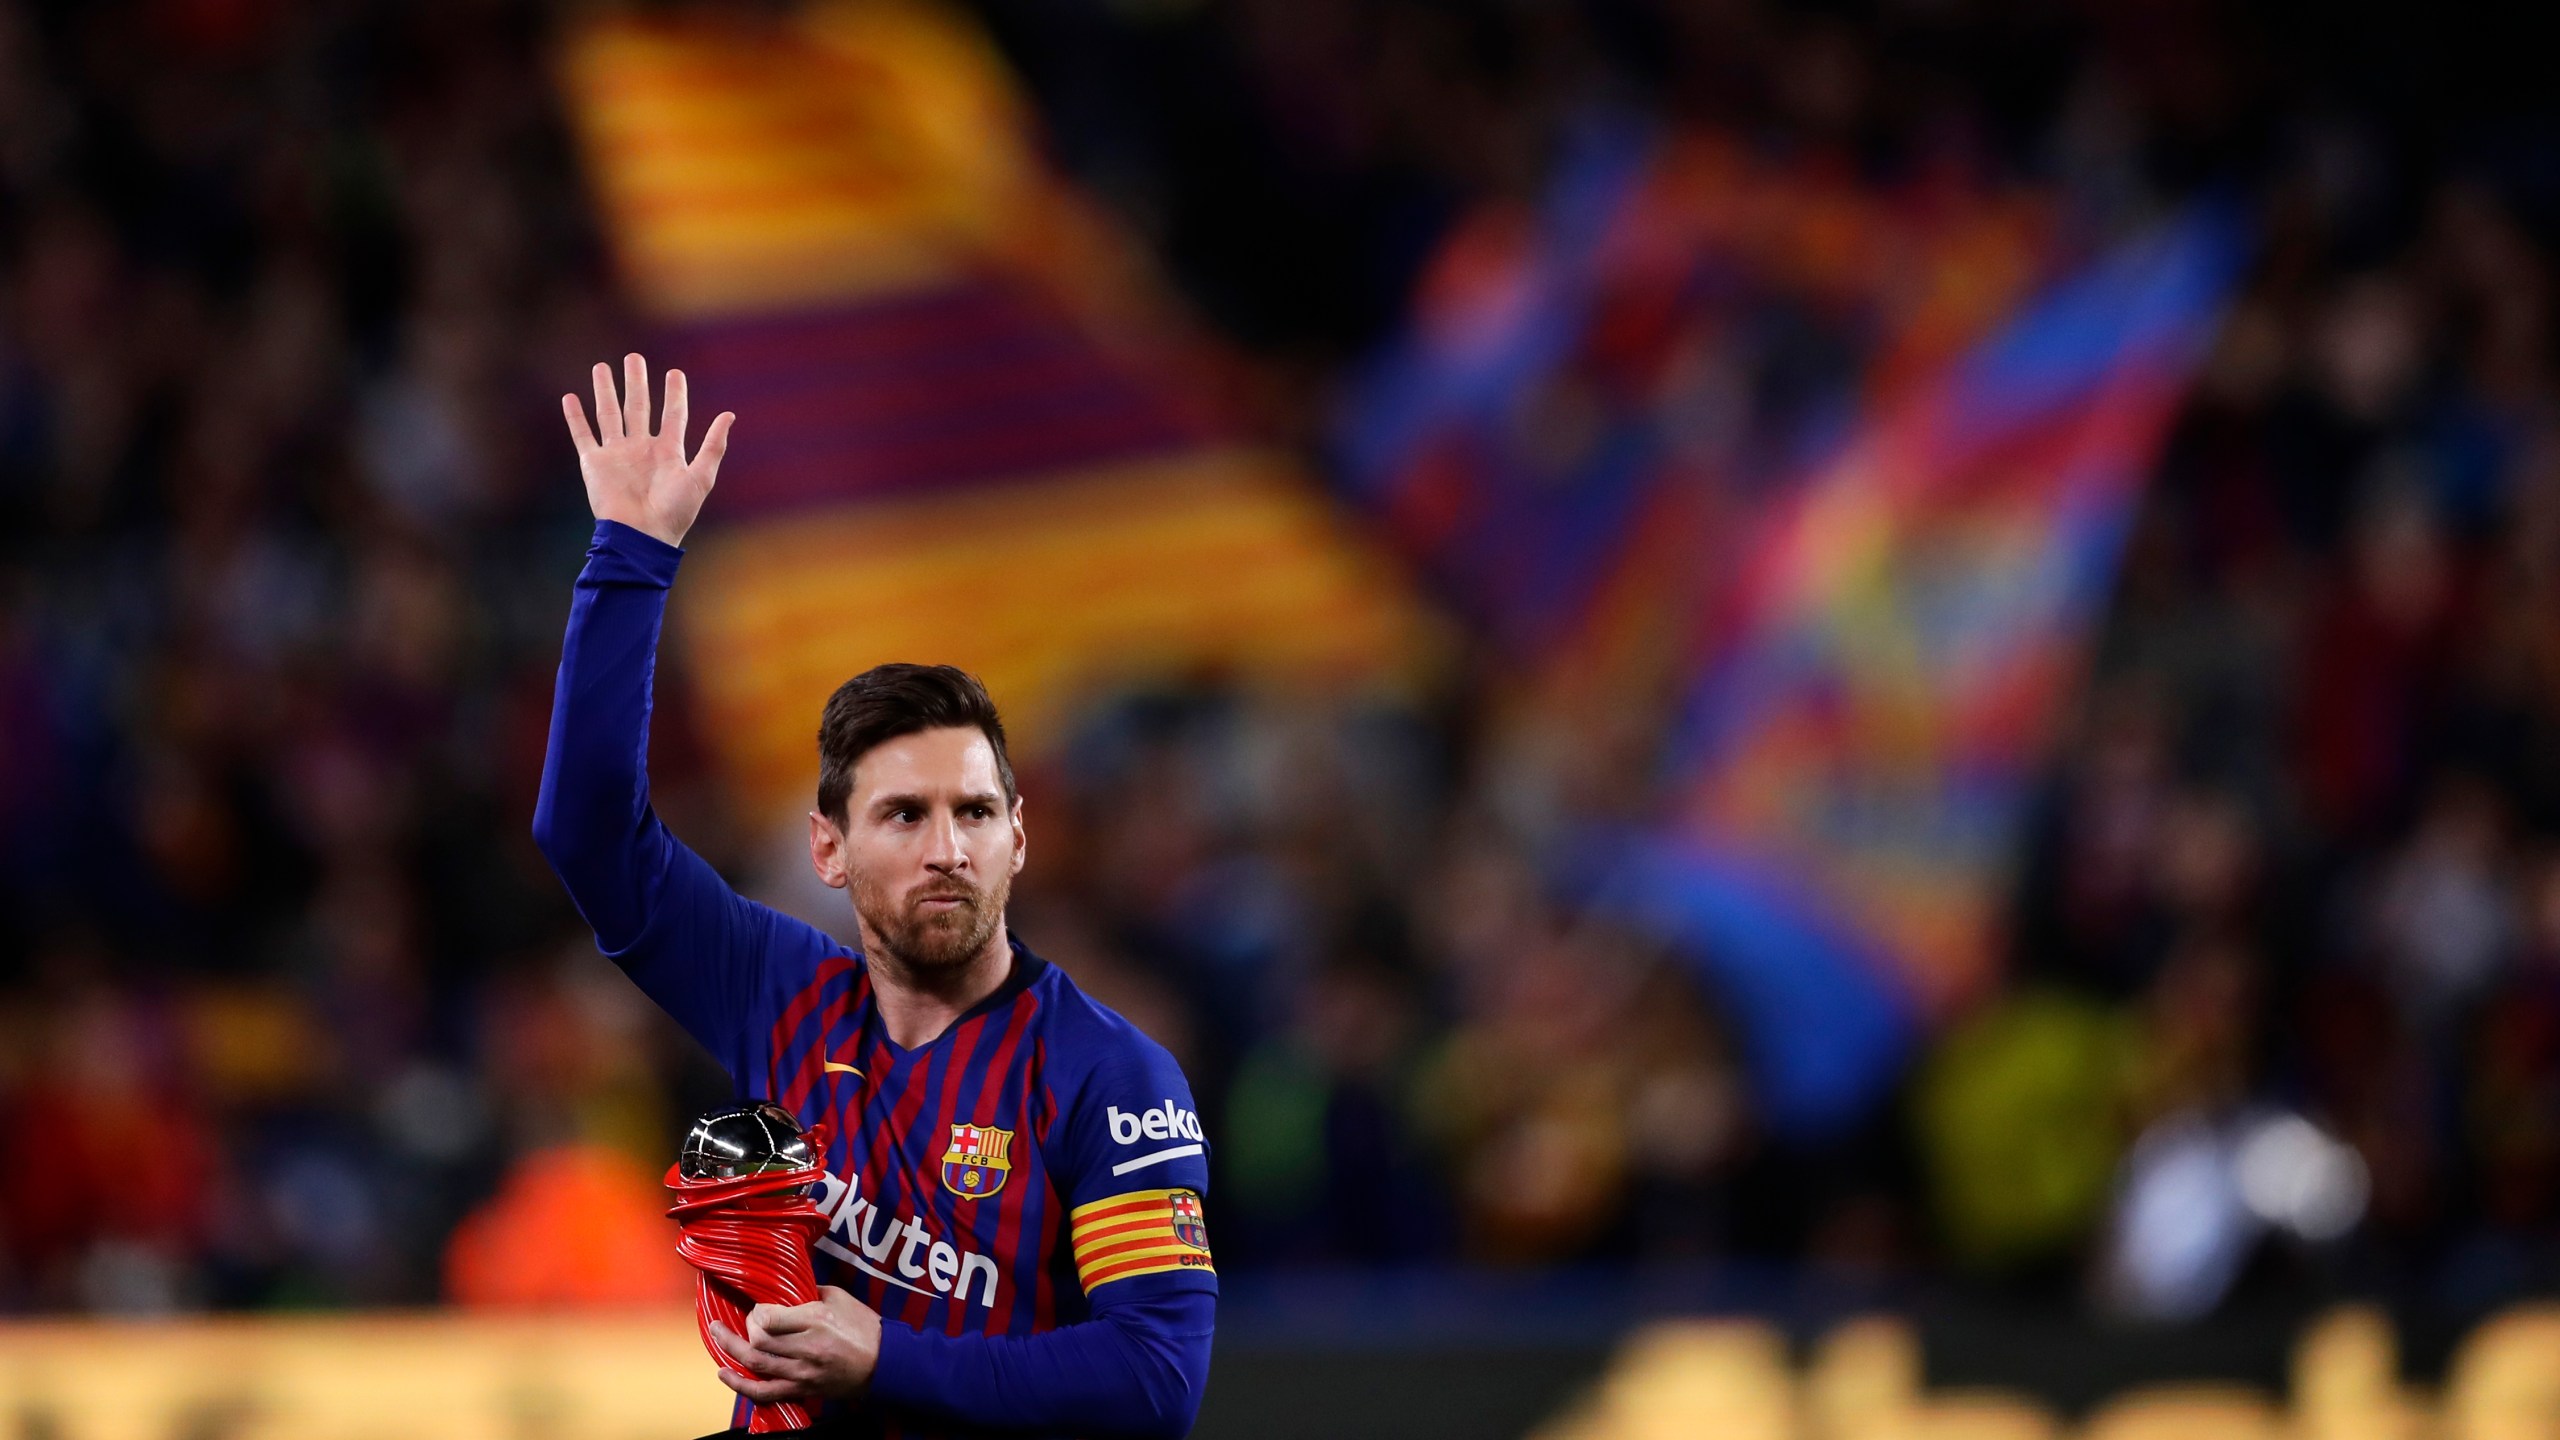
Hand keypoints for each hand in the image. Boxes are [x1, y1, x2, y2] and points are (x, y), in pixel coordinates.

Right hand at [561, 352, 734, 547]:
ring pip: (609, 414)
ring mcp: (617, 455)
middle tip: (634, 358)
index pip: (673, 415)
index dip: (675, 395)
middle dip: (636, 383)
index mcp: (668, 452)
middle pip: (638, 407)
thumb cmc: (674, 512)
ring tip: (601, 367)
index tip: (674, 373)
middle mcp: (641, 449)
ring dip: (605, 391)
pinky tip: (570, 398)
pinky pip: (583, 435)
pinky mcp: (594, 464)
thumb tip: (730, 414)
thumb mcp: (701, 476)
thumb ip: (714, 445)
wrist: (641, 535)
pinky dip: (575, 417)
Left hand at [708, 1285, 883, 1405]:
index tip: (761, 1308)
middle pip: (758, 1340)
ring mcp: (803, 1372)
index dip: (757, 1311)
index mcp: (816, 1320)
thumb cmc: (863, 1327)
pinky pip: (764, 1392)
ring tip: (716, 1335)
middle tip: (745, 1321)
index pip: (769, 1317)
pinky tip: (724, 1373)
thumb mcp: (839, 1298)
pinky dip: (740, 1385)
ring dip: (730, 1350)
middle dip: (744, 1328)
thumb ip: (808, 1292)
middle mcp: (806, 1347)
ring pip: (755, 1364)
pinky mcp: (802, 1389)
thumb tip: (783, 1289)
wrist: (884, 1363)